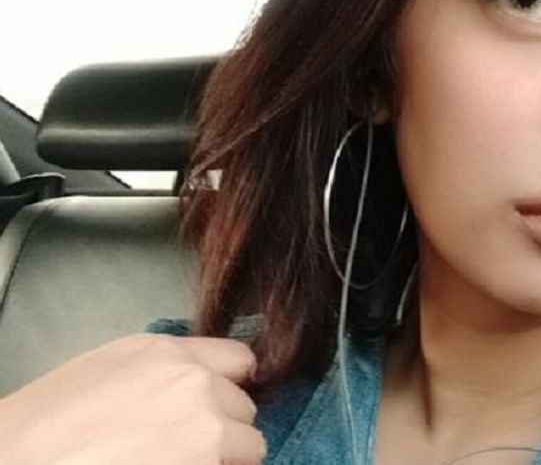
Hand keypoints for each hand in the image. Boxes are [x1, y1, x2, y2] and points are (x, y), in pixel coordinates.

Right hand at [0, 333, 264, 464]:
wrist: (13, 464)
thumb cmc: (43, 428)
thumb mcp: (106, 370)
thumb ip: (163, 369)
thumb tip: (198, 382)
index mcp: (169, 355)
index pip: (239, 360)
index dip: (230, 385)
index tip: (221, 404)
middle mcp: (197, 386)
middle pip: (243, 408)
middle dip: (223, 427)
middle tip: (182, 448)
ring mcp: (206, 434)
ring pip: (249, 448)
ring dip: (225, 460)